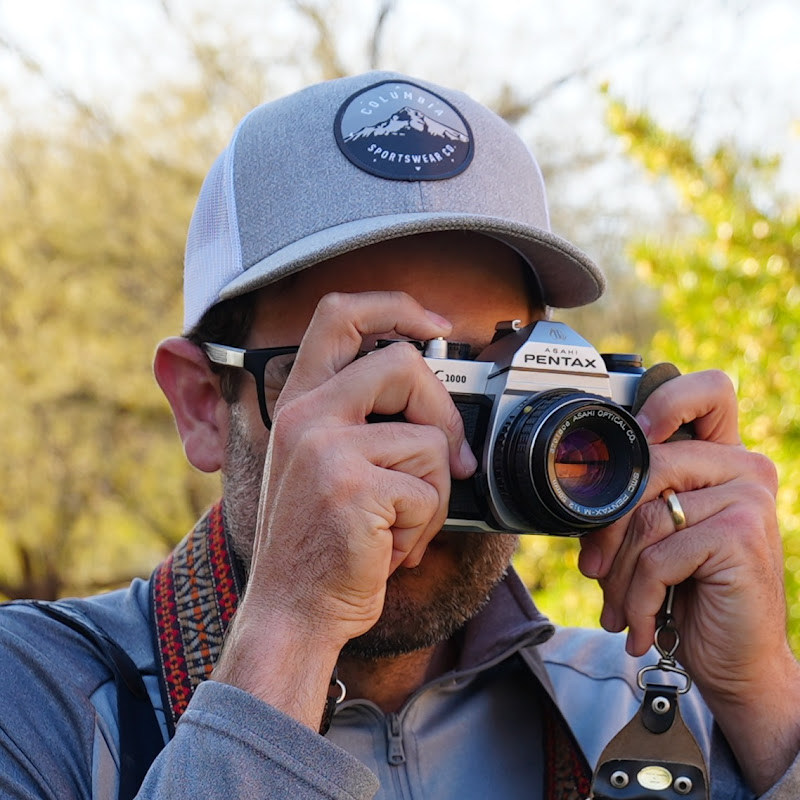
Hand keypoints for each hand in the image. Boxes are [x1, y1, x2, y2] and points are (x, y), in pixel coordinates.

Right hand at [212, 291, 476, 726]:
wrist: (291, 611)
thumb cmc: (317, 542)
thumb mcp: (323, 466)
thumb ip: (364, 423)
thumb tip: (440, 408)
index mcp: (299, 404)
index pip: (339, 315)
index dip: (394, 305)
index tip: (434, 323)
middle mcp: (306, 416)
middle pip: (405, 365)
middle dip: (443, 412)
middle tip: (453, 460)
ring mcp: (326, 450)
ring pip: (430, 441)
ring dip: (433, 493)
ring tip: (399, 525)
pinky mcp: (353, 489)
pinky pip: (429, 493)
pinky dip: (424, 528)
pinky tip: (391, 548)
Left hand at [578, 370, 799, 791]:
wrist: (736, 663)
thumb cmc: (690, 595)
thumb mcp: (657, 538)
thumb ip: (635, 502)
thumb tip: (577, 494)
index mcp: (723, 458)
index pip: (706, 391)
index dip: (665, 400)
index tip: (630, 439)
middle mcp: (744, 468)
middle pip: (648, 465)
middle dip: (605, 526)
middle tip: (593, 569)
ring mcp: (748, 499)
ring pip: (644, 518)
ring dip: (619, 576)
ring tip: (619, 608)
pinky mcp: (740, 536)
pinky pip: (658, 557)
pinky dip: (638, 598)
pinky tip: (643, 625)